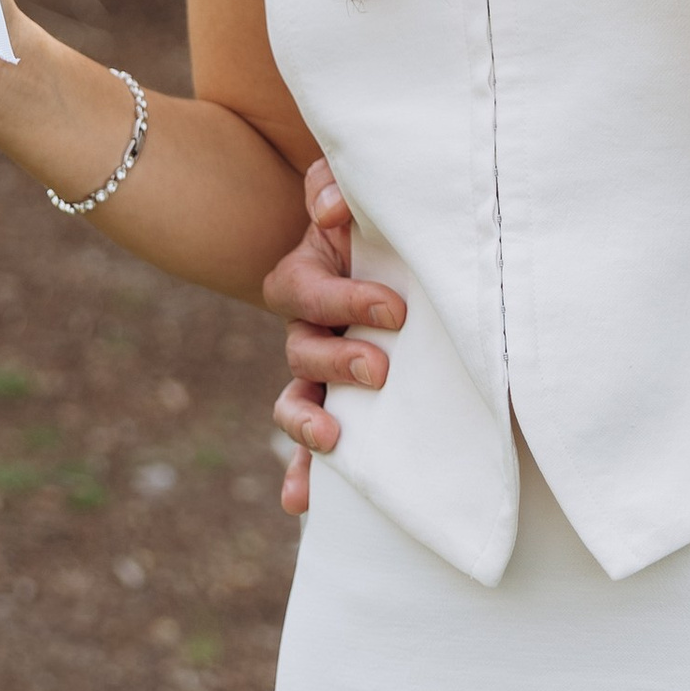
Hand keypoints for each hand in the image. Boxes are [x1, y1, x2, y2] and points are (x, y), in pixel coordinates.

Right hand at [264, 151, 405, 516]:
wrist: (377, 247)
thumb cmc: (367, 219)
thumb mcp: (349, 193)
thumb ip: (331, 186)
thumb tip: (330, 208)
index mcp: (302, 279)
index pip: (307, 294)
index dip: (345, 301)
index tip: (395, 310)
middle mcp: (303, 329)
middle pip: (301, 353)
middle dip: (337, 363)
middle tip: (379, 369)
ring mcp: (316, 370)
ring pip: (294, 401)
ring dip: (308, 425)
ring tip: (333, 442)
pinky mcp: (335, 400)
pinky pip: (310, 443)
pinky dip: (302, 474)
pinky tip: (301, 504)